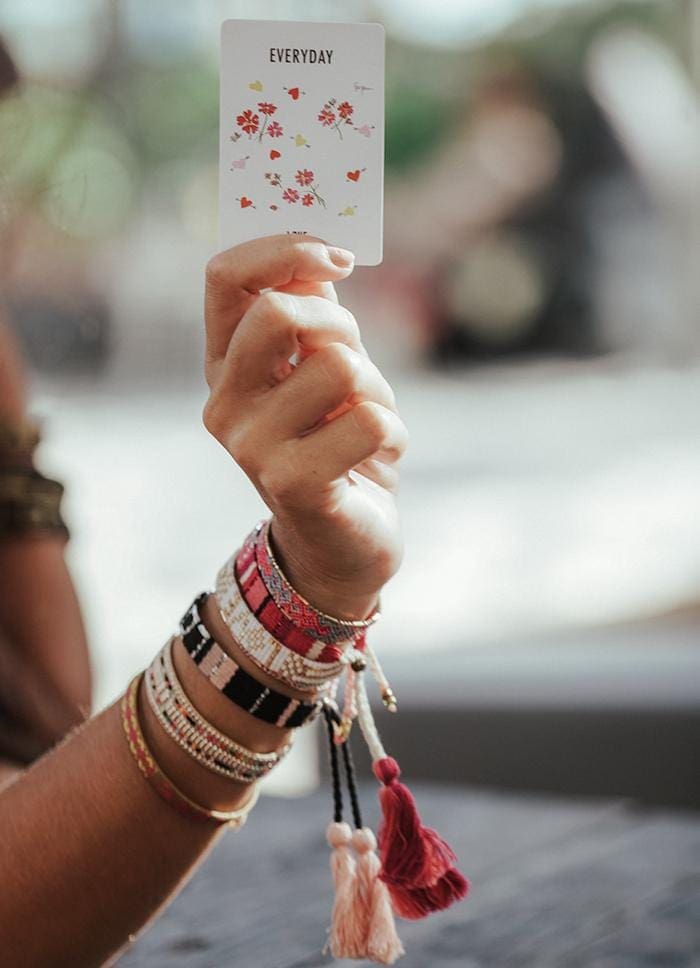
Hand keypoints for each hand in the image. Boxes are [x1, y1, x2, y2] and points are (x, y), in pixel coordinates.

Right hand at [203, 235, 407, 618]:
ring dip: (377, 392)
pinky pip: (371, 420)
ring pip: (341, 367)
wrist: (340, 545)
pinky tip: (374, 461)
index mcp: (224, 365)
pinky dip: (393, 435)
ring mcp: (252, 447)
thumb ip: (312, 310)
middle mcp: (224, 403)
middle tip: (355, 370)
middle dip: (342, 329)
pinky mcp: (293, 483)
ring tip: (365, 427)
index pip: (225, 276)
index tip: (339, 257)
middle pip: (280, 311)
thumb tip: (320, 247)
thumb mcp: (320, 370)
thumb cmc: (335, 445)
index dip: (284, 247)